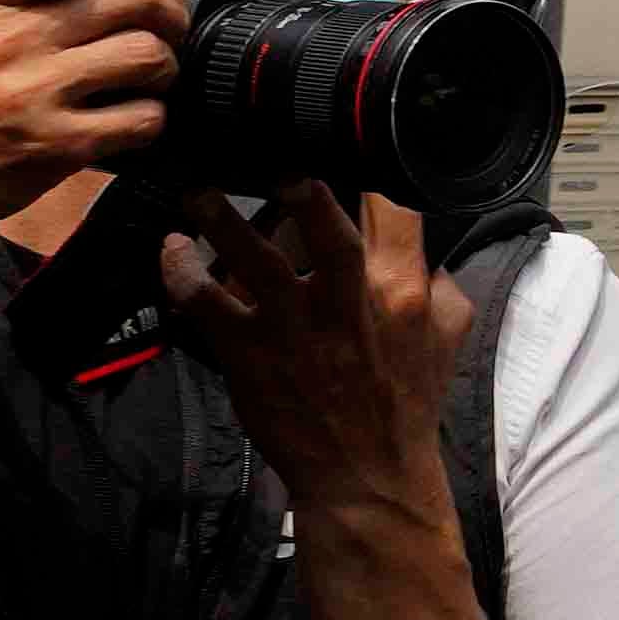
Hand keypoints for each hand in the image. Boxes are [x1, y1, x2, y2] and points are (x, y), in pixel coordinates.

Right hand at [0, 0, 182, 228]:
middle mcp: (6, 41)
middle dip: (166, 6)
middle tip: (163, 21)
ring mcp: (34, 93)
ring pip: (148, 54)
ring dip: (162, 64)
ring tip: (144, 73)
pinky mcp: (59, 146)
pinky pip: (143, 117)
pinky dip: (150, 116)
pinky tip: (127, 115)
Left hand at [165, 185, 465, 520]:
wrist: (366, 476)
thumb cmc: (405, 405)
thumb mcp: (447, 339)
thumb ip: (442, 285)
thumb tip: (430, 248)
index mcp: (402, 292)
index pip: (396, 212)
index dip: (372, 170)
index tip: (348, 143)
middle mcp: (347, 303)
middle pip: (323, 228)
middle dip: (299, 187)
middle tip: (273, 158)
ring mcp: (292, 328)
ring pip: (250, 257)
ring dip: (218, 218)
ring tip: (197, 192)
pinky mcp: (247, 354)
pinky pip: (203, 301)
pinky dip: (180, 272)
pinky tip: (170, 250)